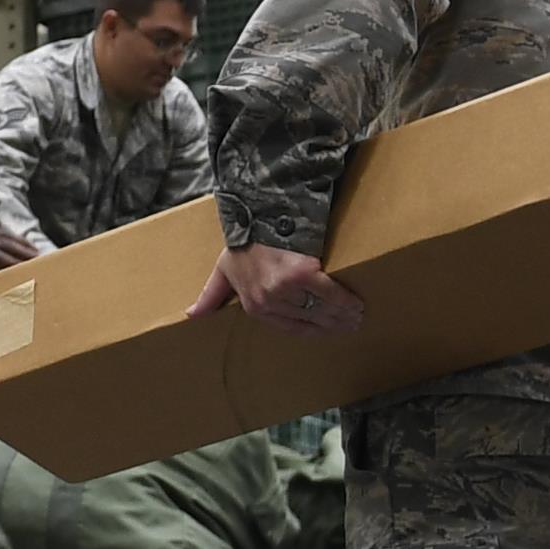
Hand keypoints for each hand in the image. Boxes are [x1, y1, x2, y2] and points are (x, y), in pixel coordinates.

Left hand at [190, 242, 361, 338]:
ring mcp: (285, 289)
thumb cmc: (241, 244)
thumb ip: (210, 296)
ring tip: (358, 316)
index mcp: (254, 306)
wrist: (252, 216)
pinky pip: (328, 293)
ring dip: (343, 315)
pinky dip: (344, 300)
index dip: (313, 331)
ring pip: (321, 309)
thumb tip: (191, 315)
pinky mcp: (301, 274)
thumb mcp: (221, 271)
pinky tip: (356, 304)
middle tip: (352, 325)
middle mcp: (269, 302)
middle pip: (310, 319)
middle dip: (334, 325)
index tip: (329, 331)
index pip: (290, 327)